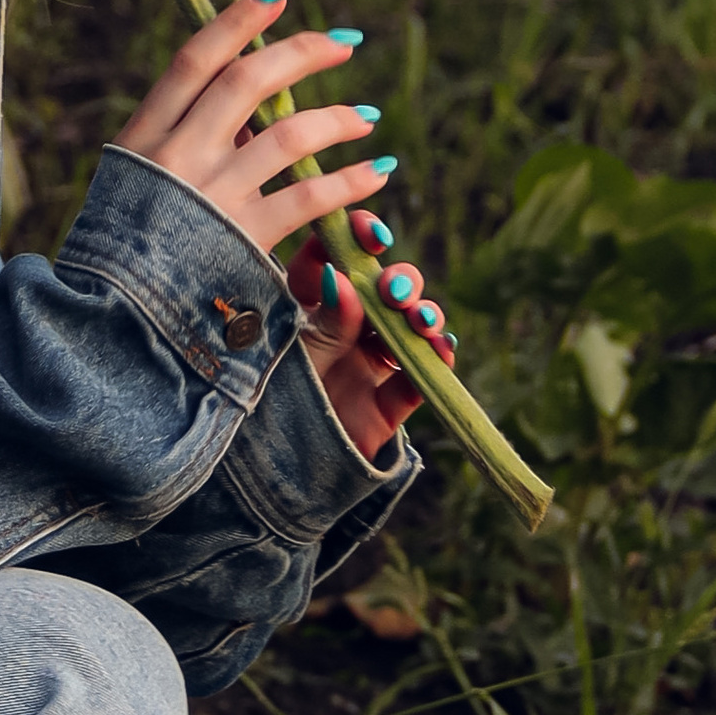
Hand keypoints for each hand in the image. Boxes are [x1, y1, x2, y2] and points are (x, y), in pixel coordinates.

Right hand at [116, 0, 392, 259]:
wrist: (113, 321)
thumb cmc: (124, 249)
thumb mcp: (133, 182)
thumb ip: (177, 140)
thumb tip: (235, 101)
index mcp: (144, 135)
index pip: (194, 59)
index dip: (239, 19)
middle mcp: (178, 156)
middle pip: (247, 81)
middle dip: (301, 52)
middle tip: (344, 43)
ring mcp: (213, 196)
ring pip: (289, 134)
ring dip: (337, 118)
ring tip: (367, 116)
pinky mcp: (245, 238)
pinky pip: (311, 197)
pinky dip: (351, 181)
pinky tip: (377, 170)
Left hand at [285, 212, 455, 461]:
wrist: (272, 481)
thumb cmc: (274, 408)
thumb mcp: (297, 359)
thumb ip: (324, 324)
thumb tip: (340, 277)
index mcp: (307, 311)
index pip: (332, 262)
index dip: (355, 242)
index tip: (372, 233)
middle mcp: (341, 332)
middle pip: (381, 292)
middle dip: (399, 282)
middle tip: (394, 290)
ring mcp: (367, 367)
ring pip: (407, 329)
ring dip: (423, 316)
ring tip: (421, 320)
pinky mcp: (386, 404)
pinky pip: (419, 379)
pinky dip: (436, 363)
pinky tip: (443, 349)